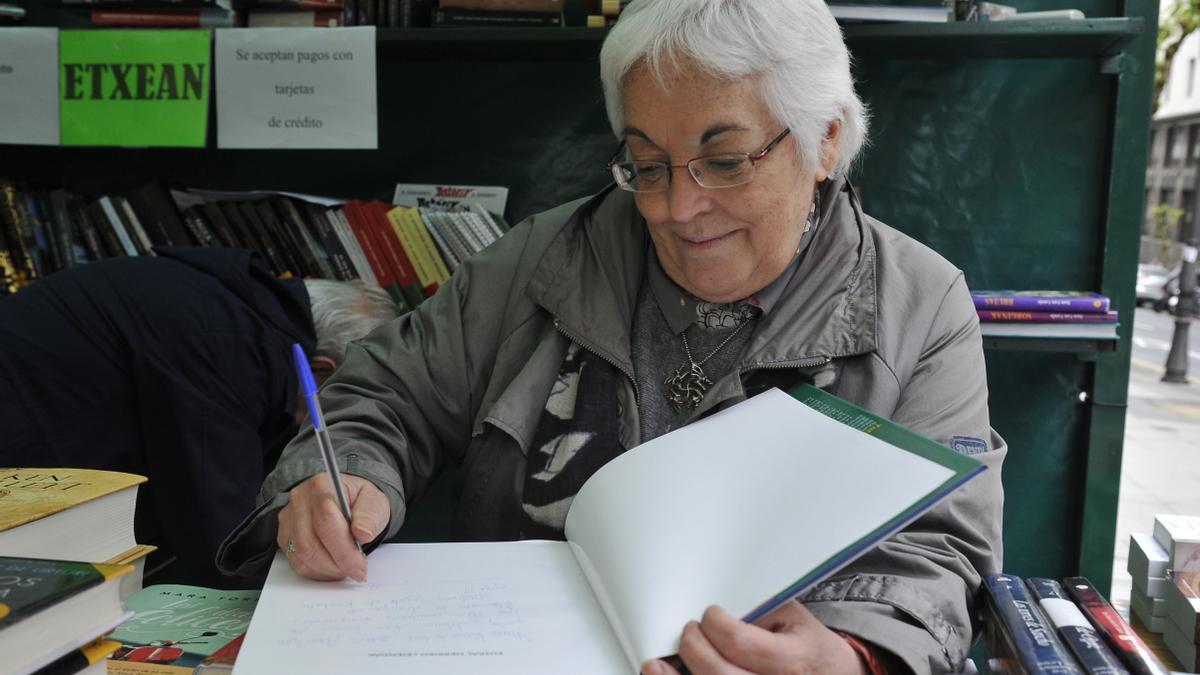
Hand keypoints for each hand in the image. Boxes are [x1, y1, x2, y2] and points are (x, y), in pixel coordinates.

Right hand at [277, 473, 389, 581]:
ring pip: (301, 555)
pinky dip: (318, 571)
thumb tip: (362, 534)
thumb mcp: (375, 501)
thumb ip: (370, 516)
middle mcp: (299, 500)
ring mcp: (288, 519)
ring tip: (347, 567)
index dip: (343, 548)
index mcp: (321, 486)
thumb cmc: (360, 501)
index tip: (360, 565)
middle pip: (309, 542)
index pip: (326, 520)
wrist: (347, 501)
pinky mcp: (284, 537)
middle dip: (336, 564)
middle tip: (357, 571)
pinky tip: (334, 567)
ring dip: (328, 569)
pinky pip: (297, 563)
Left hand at [642, 601, 868, 674]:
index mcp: (793, 659)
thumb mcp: (795, 619)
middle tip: (690, 632)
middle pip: (720, 674)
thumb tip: (717, 606)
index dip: (717, 624)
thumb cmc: (810, 650)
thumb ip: (759, 610)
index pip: (740, 643)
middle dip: (695, 647)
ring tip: (656, 665)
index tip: (710, 614)